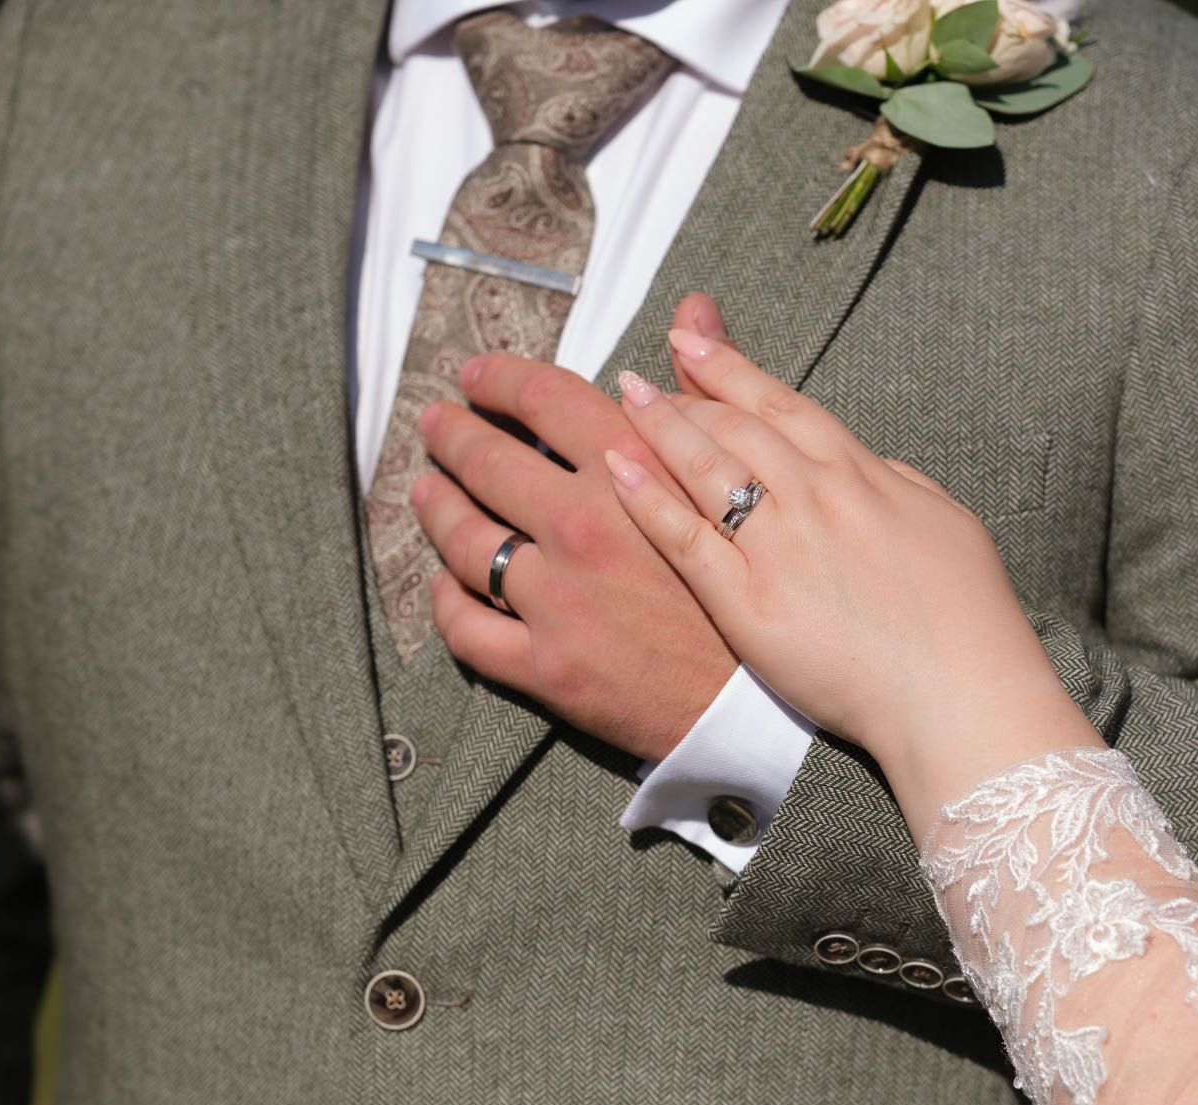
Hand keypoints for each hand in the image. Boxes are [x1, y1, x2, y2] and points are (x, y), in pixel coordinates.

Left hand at [409, 296, 737, 761]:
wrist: (770, 703)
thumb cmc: (761, 584)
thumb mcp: (736, 477)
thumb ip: (701, 389)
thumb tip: (694, 308)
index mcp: (631, 473)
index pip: (543, 400)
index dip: (500, 379)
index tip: (476, 375)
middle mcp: (583, 530)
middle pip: (487, 464)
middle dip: (452, 435)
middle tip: (435, 424)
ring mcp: (558, 601)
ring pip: (465, 542)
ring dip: (436, 510)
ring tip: (426, 493)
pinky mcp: (546, 667)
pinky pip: (468, 628)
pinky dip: (447, 602)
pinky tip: (445, 585)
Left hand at [602, 329, 1101, 824]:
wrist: (964, 694)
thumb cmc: (970, 619)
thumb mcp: (948, 523)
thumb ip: (899, 486)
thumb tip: (873, 466)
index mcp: (862, 474)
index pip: (781, 403)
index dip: (730, 367)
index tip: (691, 341)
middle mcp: (815, 497)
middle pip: (733, 425)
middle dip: (683, 393)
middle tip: (641, 375)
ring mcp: (780, 548)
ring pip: (704, 466)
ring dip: (657, 424)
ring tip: (622, 398)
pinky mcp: (750, 605)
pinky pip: (686, 540)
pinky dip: (647, 498)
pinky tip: (616, 468)